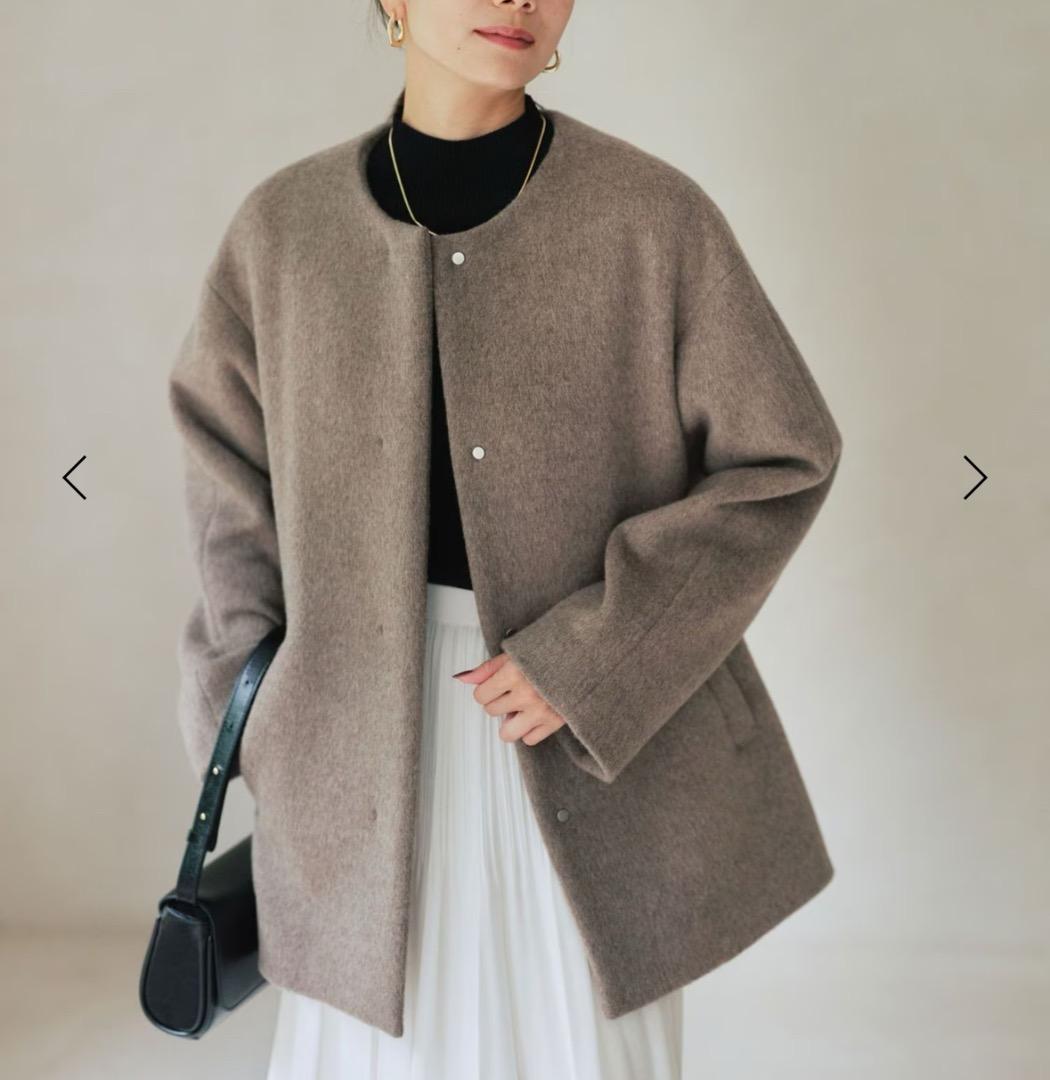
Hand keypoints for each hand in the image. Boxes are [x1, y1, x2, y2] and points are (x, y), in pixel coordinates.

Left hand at [452, 653, 566, 745]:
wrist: (585, 656)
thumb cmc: (550, 651)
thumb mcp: (516, 652)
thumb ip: (487, 668)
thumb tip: (461, 678)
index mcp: (514, 673)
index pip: (481, 696)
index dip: (487, 689)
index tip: (498, 683)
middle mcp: (526, 695)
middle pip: (492, 711)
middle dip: (500, 701)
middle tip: (514, 690)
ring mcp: (541, 711)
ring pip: (506, 732)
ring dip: (510, 721)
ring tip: (520, 707)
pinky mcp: (555, 723)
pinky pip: (529, 739)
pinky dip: (530, 729)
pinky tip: (536, 713)